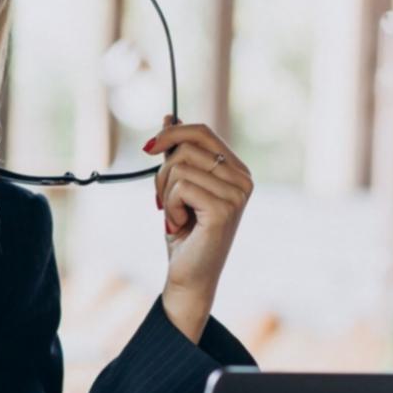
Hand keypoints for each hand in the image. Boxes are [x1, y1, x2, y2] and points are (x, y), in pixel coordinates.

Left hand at [144, 116, 252, 341]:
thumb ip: (178, 153)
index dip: (172, 134)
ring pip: (180, 166)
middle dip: (163, 172)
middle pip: (187, 147)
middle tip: (164, 201)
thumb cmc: (185, 233)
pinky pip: (181, 186)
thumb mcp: (178, 186)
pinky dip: (170, 206)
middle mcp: (243, 179)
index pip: (203, 132)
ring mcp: (236, 194)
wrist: (188, 275)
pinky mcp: (224, 209)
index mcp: (236, 170)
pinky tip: (179, 225)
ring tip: (175, 216)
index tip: (148, 148)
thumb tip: (169, 117)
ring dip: (165, 192)